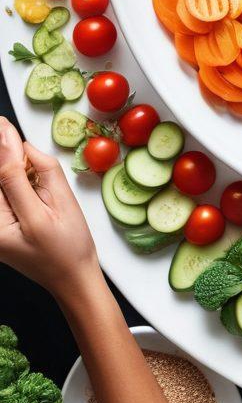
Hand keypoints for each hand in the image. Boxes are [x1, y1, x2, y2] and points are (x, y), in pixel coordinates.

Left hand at [0, 116, 99, 301]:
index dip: (3, 146)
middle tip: (23, 145)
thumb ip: (39, 172)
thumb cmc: (69, 248)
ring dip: (15, 173)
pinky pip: (5, 197)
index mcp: (0, 227)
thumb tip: (21, 146)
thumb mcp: (58, 205)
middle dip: (12, 162)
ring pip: (2, 186)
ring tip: (39, 181)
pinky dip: (16, 184)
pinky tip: (32, 187)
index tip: (3, 124)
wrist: (72, 278)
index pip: (0, 174)